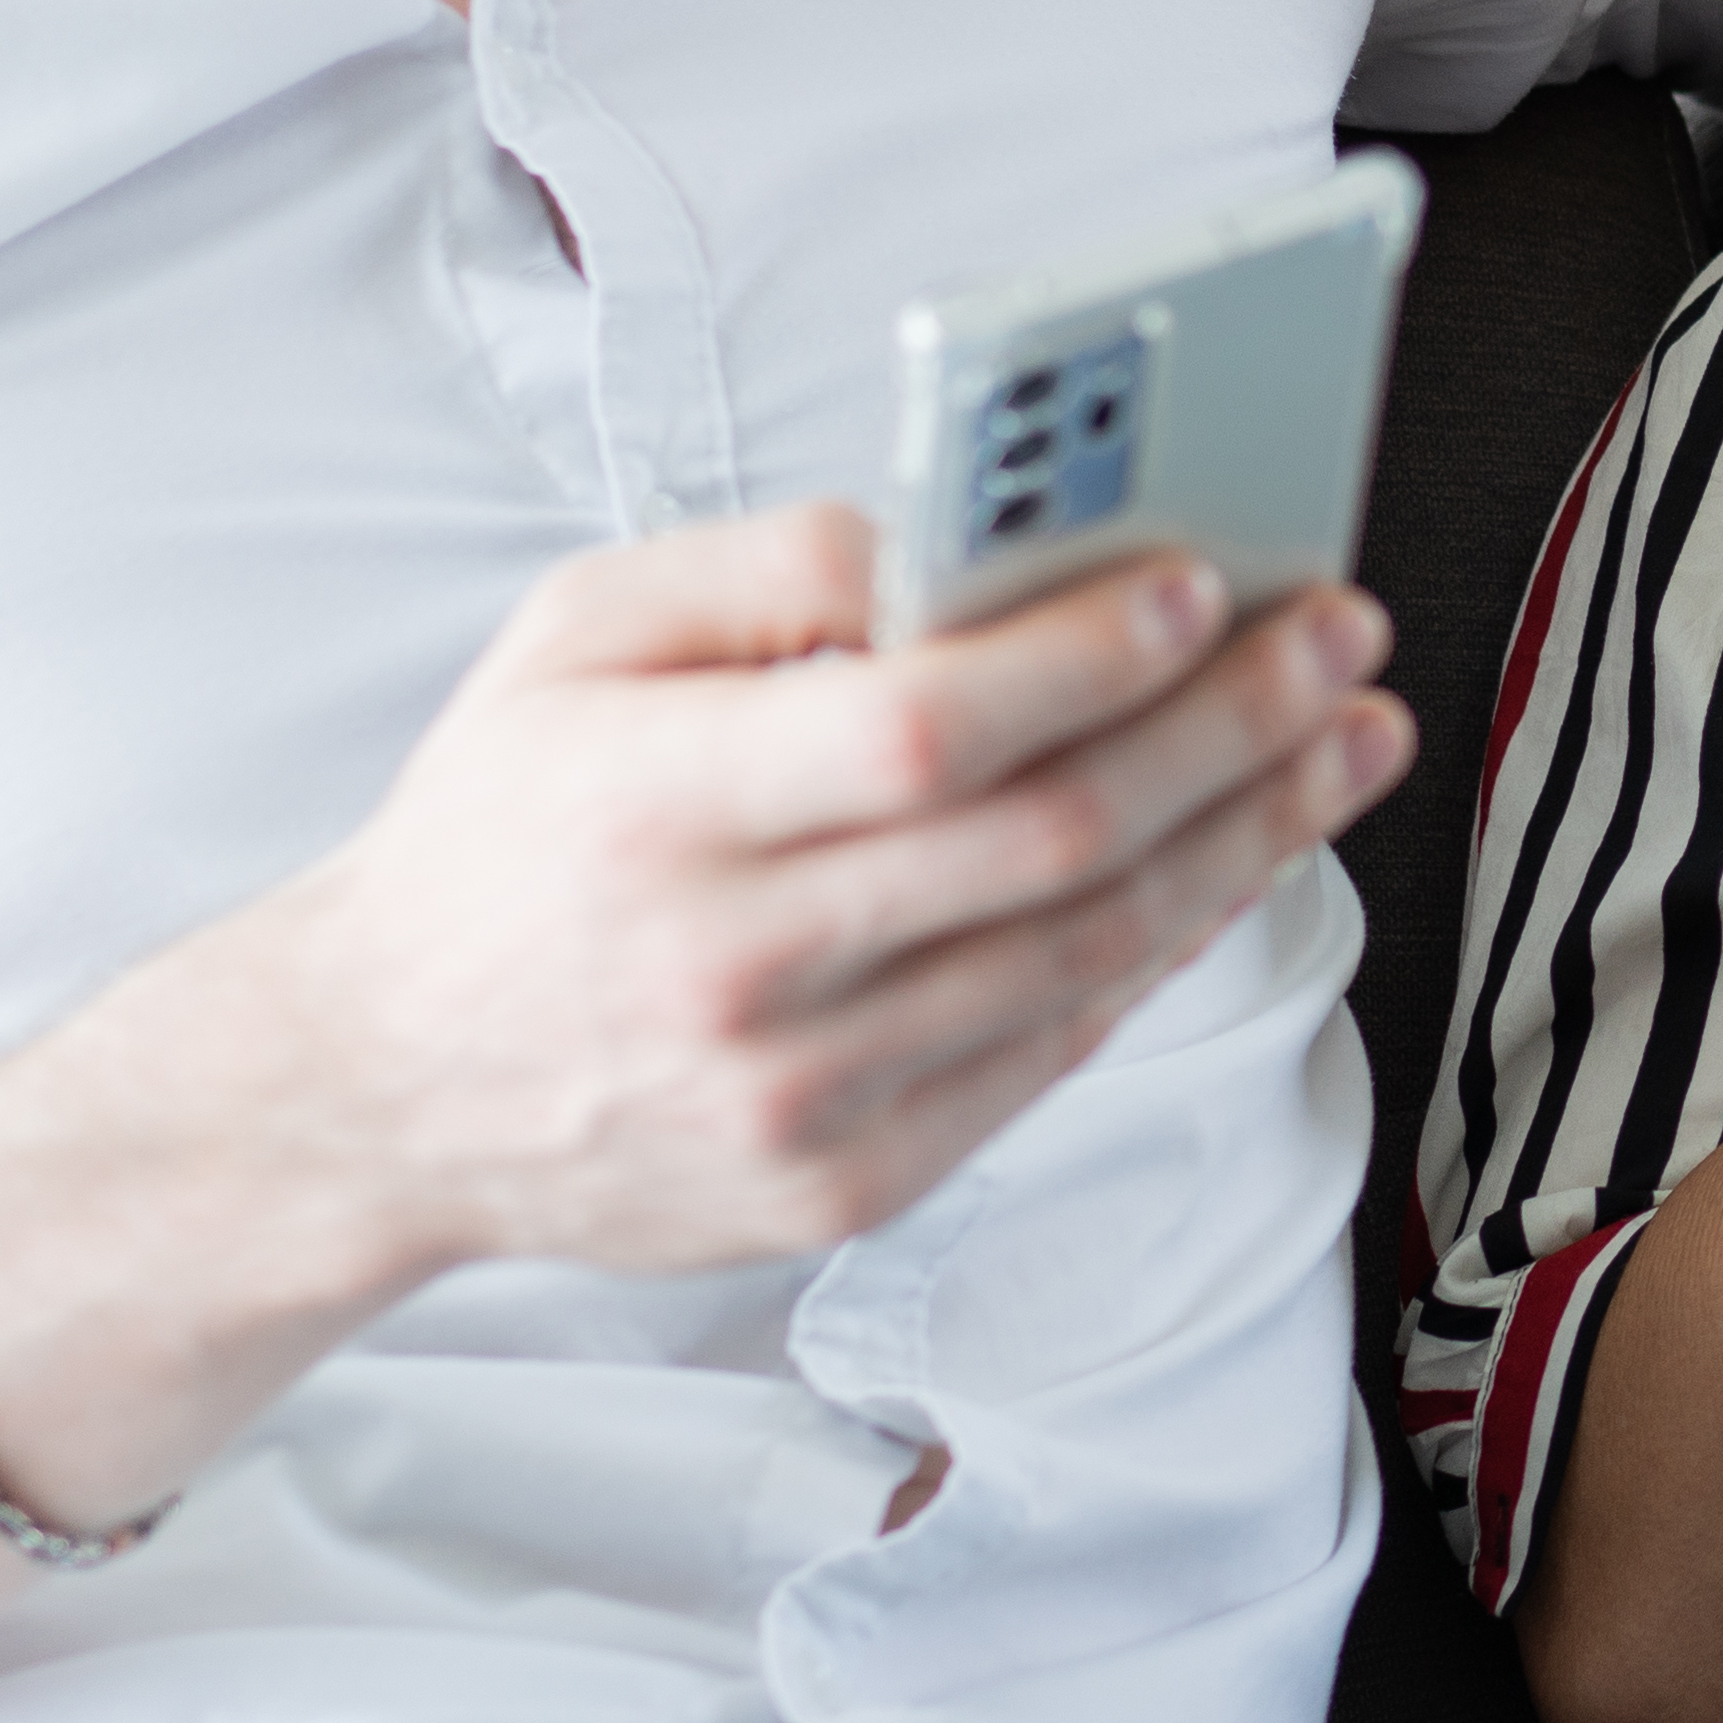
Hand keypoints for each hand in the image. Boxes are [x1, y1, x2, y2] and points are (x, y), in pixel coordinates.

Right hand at [19, 508, 1410, 1298]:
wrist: (380, 1086)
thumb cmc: (497, 834)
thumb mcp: (572, 638)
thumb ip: (772, 565)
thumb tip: (963, 536)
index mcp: (652, 805)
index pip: (919, 728)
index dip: (1084, 657)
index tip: (1204, 587)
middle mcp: (730, 965)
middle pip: (1045, 840)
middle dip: (1229, 728)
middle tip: (1340, 644)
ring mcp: (794, 1097)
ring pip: (1079, 954)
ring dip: (1243, 838)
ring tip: (1341, 741)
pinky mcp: (842, 1187)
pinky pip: (1047, 1053)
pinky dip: (1159, 950)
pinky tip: (1234, 860)